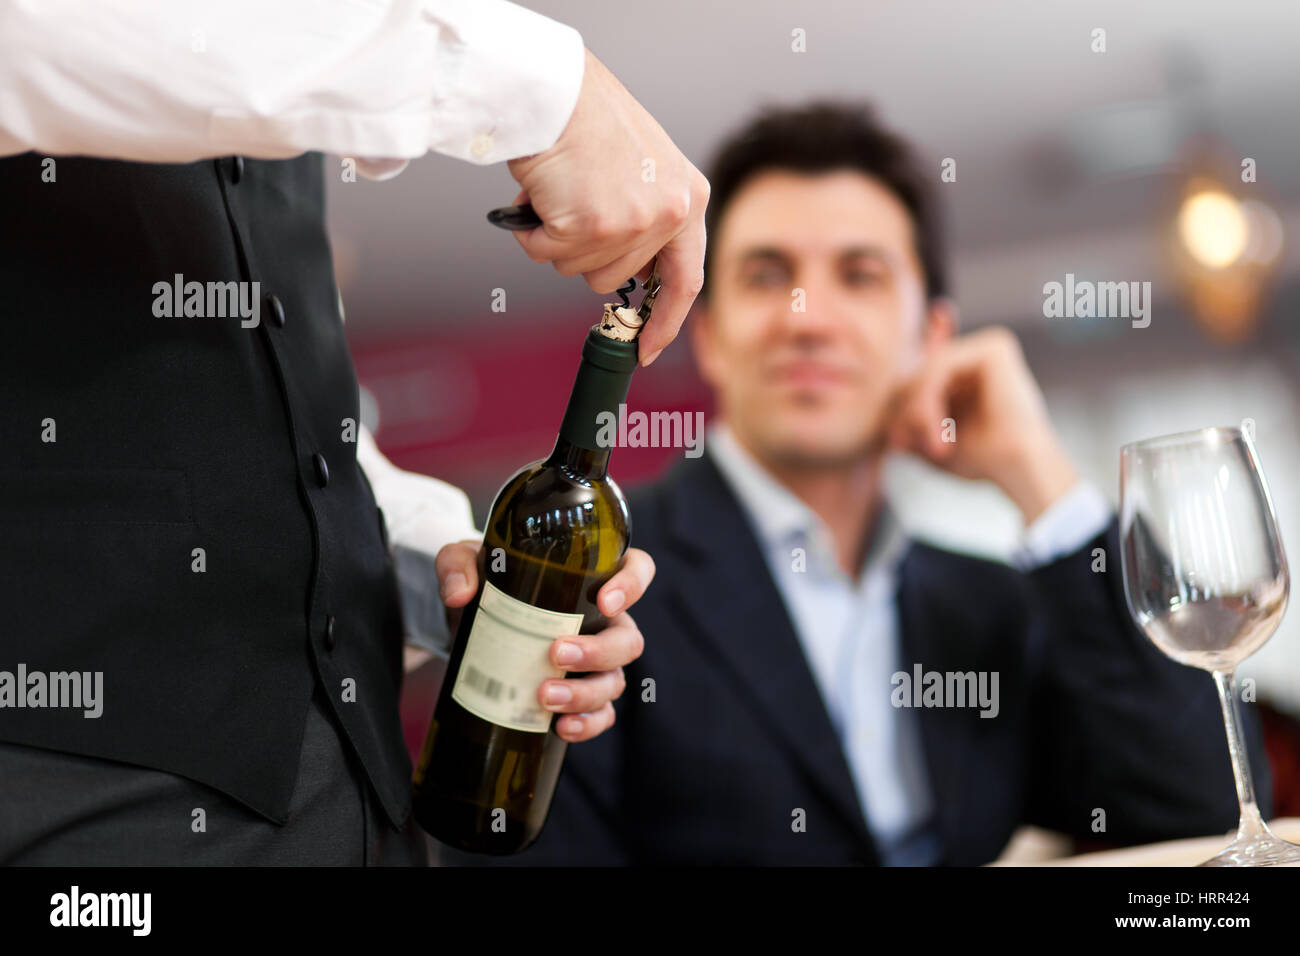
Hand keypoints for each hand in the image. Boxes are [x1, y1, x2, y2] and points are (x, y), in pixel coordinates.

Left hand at [435, 541, 653, 741]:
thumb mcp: (464, 563)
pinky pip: (601, 716)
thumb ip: (457, 565)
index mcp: (590, 580)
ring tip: (545, 696)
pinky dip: (587, 725)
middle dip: (598, 651)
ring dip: (585, 693)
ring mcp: (596, 664)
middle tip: (557, 654)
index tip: (604, 600)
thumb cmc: (485, 587)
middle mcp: (603, 622)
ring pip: (615, 681)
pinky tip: (561, 728)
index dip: (633, 584)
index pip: (637, 570)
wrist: (469, 632)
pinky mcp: (581, 698)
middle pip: (628, 638)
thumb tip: (461, 595)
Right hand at [506, 47, 708, 366]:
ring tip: (559, 191)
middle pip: (614, 278)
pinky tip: (541, 193)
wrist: (555, 89)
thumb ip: (649, 218)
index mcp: (689, 200)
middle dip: (582, 253)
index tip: (646, 348)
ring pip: (578, 269)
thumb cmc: (590, 120)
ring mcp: (632, 222)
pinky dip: (532, 229)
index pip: (686, 280)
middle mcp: (670, 214)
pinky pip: (547, 253)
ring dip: (556, 238)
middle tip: (572, 207)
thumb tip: (630, 274)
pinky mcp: (591, 225)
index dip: (665, 321)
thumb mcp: (646, 169)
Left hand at [885, 327, 1078, 523]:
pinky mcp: (995, 347)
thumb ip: (909, 425)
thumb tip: (888, 435)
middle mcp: (983, 353)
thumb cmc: (983, 460)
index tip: (894, 431)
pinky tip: (939, 431)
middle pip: (919, 371)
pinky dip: (930, 401)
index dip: (904, 394)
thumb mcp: (932, 440)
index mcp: (973, 371)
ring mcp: (990, 346)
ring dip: (918, 413)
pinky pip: (940, 366)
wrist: (1018, 469)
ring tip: (933, 448)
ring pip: (926, 371)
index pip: (923, 371)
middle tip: (905, 447)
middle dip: (907, 412)